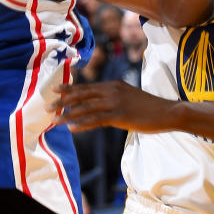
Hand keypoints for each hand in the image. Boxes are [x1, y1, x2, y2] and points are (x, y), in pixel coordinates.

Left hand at [54, 81, 175, 132]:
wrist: (167, 112)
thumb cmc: (149, 107)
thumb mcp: (128, 97)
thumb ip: (113, 98)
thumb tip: (97, 105)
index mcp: (113, 85)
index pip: (86, 87)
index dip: (69, 89)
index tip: (54, 90)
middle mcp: (112, 91)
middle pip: (82, 95)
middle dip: (63, 101)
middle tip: (47, 107)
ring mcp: (116, 103)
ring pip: (86, 108)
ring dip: (67, 115)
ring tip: (54, 121)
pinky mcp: (120, 116)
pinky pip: (96, 120)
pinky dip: (82, 124)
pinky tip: (72, 128)